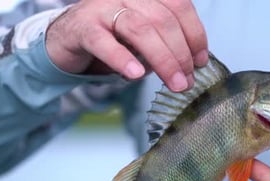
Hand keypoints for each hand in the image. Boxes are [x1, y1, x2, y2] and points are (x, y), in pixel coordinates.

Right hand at [46, 0, 207, 91]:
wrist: (68, 38)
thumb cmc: (114, 38)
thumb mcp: (146, 38)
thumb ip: (168, 44)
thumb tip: (192, 67)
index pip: (179, 5)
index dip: (195, 34)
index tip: (201, 61)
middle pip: (163, 19)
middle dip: (181, 54)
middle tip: (186, 81)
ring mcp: (103, 7)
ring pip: (139, 28)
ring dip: (163, 59)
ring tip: (174, 83)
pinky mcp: (83, 27)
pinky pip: (104, 41)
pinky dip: (122, 59)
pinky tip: (136, 75)